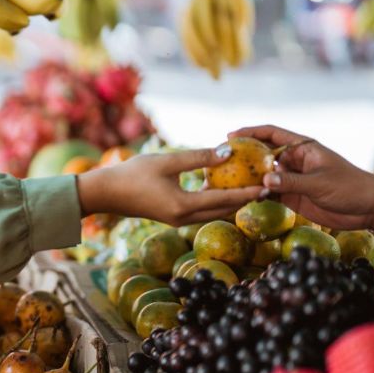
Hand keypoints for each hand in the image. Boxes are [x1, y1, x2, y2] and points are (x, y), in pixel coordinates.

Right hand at [80, 148, 263, 225]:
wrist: (105, 193)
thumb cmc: (132, 174)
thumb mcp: (166, 161)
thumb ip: (198, 157)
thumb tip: (228, 152)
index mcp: (184, 206)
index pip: (225, 200)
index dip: (248, 192)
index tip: (268, 185)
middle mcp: (184, 218)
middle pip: (223, 210)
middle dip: (245, 199)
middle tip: (267, 187)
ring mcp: (177, 220)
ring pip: (213, 212)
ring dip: (231, 202)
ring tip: (250, 188)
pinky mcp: (172, 217)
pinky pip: (201, 210)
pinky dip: (215, 201)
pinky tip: (220, 188)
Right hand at [229, 125, 373, 229]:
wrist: (368, 208)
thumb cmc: (349, 187)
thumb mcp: (320, 183)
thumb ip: (292, 182)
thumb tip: (264, 181)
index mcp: (303, 148)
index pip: (272, 134)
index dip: (251, 132)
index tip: (231, 136)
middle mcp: (294, 161)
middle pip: (263, 154)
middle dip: (244, 156)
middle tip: (223, 161)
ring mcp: (293, 178)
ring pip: (264, 175)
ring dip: (248, 178)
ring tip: (227, 182)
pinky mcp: (293, 196)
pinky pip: (270, 193)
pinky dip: (257, 194)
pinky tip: (243, 198)